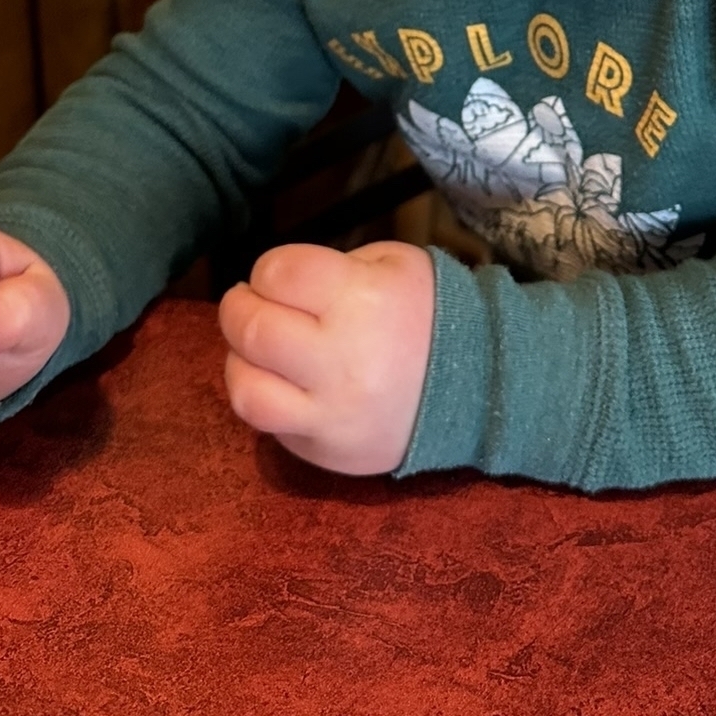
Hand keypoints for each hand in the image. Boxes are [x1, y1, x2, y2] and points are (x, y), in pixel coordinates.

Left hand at [218, 241, 434, 474]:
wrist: (478, 386)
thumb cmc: (428, 313)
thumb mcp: (392, 264)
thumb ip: (332, 267)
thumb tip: (274, 283)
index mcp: (363, 298)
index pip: (280, 273)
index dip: (267, 270)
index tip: (275, 276)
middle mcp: (343, 358)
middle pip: (255, 329)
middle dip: (238, 308)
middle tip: (247, 303)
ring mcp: (332, 412)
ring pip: (247, 390)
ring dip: (237, 360)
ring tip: (253, 348)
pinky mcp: (327, 450)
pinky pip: (269, 427)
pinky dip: (261, 398)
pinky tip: (276, 381)